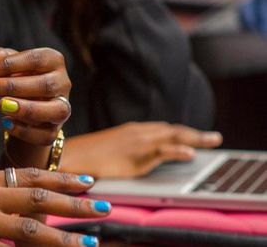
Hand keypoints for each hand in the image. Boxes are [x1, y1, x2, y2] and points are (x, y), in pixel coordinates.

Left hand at [0, 48, 70, 168]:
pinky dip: (25, 131)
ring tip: (2, 105)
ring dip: (27, 109)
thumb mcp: (7, 65)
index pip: (36, 59)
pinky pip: (45, 135)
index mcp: (53, 60)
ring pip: (55, 111)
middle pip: (45, 85)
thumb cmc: (17, 77)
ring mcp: (62, 108)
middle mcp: (62, 83)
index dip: (9, 64)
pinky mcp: (54, 130)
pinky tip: (6, 123)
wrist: (24, 106)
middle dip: (13, 87)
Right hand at [60, 122, 222, 178]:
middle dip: (194, 134)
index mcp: (133, 131)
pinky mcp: (137, 154)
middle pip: (173, 131)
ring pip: (174, 137)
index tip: (194, 136)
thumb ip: (126, 149)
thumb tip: (133, 155)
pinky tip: (191, 154)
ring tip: (213, 140)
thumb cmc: (88, 156)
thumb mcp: (111, 150)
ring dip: (196, 138)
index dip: (181, 133)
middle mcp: (138, 132)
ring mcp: (139, 141)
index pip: (162, 129)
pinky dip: (179, 151)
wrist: (73, 156)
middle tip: (214, 138)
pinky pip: (164, 151)